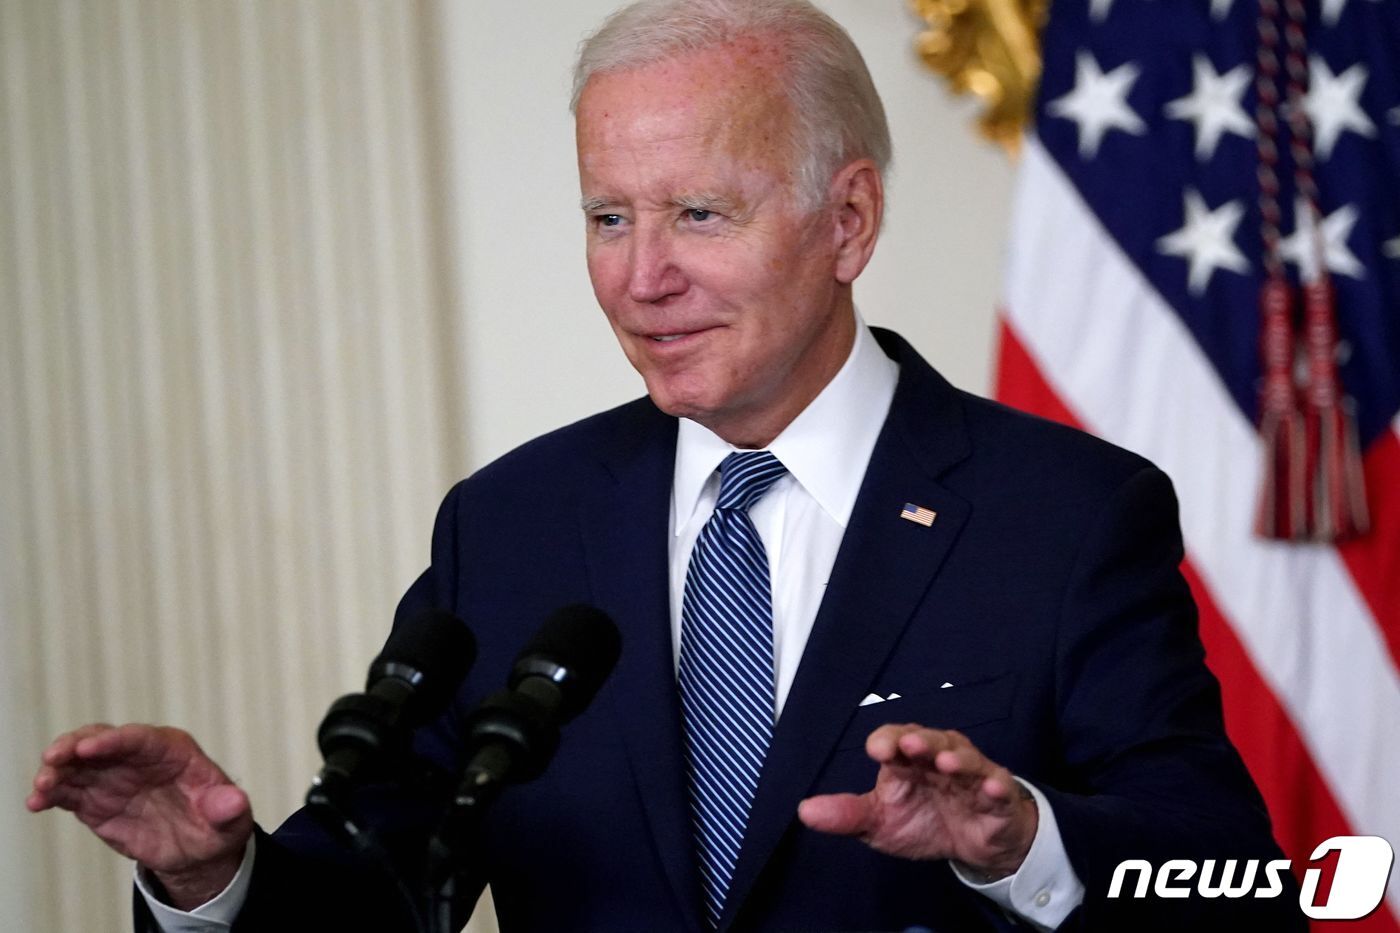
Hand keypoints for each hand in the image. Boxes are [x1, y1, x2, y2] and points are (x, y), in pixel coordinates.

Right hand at [28, 723, 253, 908]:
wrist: (198, 848)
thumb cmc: (217, 825)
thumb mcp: (230, 821)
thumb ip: (228, 809)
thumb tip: (236, 801)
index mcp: (172, 750)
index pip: (139, 738)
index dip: (113, 740)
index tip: (89, 748)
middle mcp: (137, 757)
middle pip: (100, 741)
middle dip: (75, 745)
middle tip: (54, 758)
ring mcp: (113, 776)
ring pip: (77, 763)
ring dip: (56, 770)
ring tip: (41, 787)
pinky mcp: (95, 799)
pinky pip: (68, 791)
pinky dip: (50, 793)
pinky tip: (36, 802)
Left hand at [798, 724, 1037, 879]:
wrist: (973, 845)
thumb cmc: (924, 821)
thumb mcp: (880, 822)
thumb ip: (847, 815)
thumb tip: (804, 812)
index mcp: (908, 760)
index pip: (894, 740)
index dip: (887, 742)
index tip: (877, 752)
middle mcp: (939, 758)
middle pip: (931, 741)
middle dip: (921, 742)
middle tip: (909, 745)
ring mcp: (971, 775)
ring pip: (966, 759)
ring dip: (957, 759)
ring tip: (946, 763)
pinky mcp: (998, 796)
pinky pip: (999, 787)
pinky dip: (995, 785)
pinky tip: (991, 788)